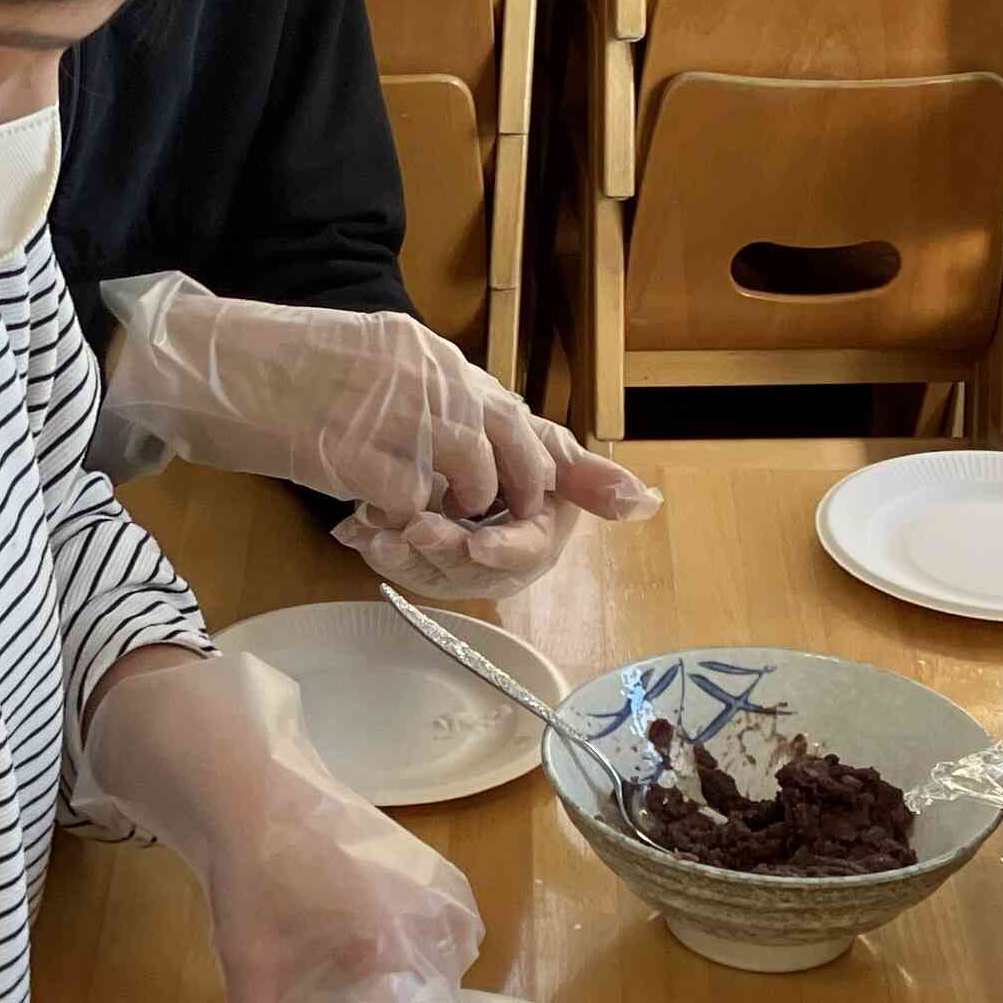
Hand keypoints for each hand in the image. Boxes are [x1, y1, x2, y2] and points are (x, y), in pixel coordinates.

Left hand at [82, 650, 484, 1002]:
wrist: (255, 797)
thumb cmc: (253, 883)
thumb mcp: (250, 971)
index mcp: (392, 956)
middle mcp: (431, 929)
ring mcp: (440, 897)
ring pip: (447, 976)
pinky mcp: (435, 872)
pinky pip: (451, 935)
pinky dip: (430, 962)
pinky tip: (392, 966)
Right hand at [104, 274, 642, 559]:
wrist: (196, 363)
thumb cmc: (270, 376)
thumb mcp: (364, 377)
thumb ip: (421, 410)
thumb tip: (469, 464)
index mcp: (426, 354)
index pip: (521, 413)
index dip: (576, 464)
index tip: (631, 500)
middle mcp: (423, 372)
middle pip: (512, 449)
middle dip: (515, 502)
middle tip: (485, 532)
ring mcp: (389, 406)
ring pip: (468, 479)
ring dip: (450, 513)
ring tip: (405, 515)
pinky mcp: (350, 445)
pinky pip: (409, 499)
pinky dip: (398, 519)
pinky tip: (365, 513)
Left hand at [338, 429, 657, 606]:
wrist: (465, 433)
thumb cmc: (514, 446)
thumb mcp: (552, 452)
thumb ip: (593, 479)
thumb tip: (649, 502)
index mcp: (531, 540)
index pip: (521, 553)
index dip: (503, 551)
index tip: (481, 542)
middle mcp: (491, 561)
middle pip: (467, 569)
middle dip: (441, 551)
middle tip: (414, 528)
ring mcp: (449, 560)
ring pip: (426, 569)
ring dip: (400, 554)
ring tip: (375, 531)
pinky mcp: (414, 554)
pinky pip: (393, 559)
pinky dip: (373, 544)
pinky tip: (353, 530)